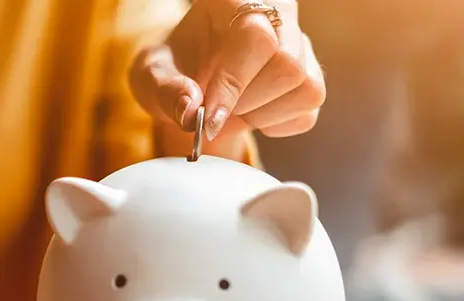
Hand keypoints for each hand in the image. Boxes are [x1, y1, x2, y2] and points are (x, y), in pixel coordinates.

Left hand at [129, 0, 324, 156]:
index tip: (208, 116)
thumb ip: (166, 90)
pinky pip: (307, 112)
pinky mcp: (311, 77)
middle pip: (288, 65)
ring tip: (230, 107)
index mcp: (236, 0)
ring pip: (306, 87)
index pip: (255, 37)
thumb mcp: (152, 75)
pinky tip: (249, 113)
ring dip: (261, 114)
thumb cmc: (172, 68)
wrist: (188, 79)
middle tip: (213, 108)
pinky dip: (275, 125)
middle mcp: (278, 14)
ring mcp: (300, 45)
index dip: (233, 82)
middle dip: (245, 100)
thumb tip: (191, 113)